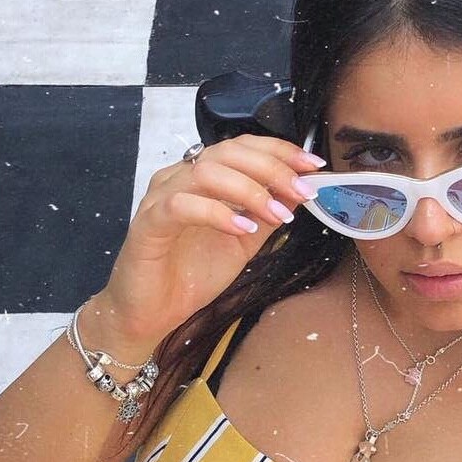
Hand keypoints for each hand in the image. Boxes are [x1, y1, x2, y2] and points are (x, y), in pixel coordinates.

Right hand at [92, 133, 325, 350]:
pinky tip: (242, 229)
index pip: (242, 147)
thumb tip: (300, 190)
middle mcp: (179, 178)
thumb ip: (267, 214)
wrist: (153, 314)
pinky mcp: (147, 224)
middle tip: (301, 191)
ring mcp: (160, 198)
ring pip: (206, 172)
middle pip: (227, 152)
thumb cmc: (193, 274)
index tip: (313, 165)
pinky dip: (217, 213)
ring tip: (276, 214)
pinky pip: (181, 206)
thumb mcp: (244, 242)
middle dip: (272, 168)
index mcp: (201, 177)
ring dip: (249, 190)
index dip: (279, 151)